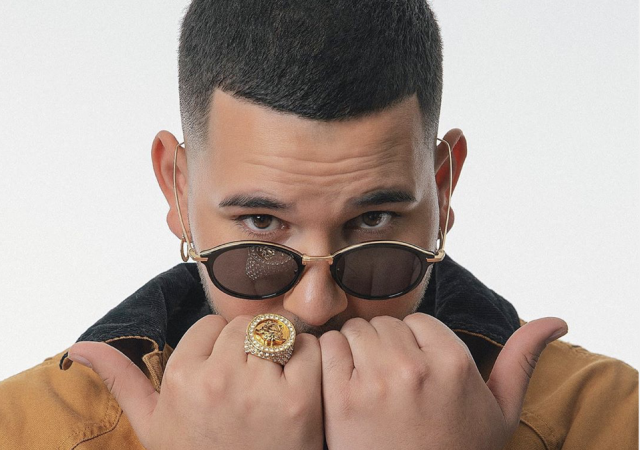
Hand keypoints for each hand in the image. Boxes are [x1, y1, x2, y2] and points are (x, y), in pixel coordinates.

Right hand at [67, 315, 323, 449]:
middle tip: (254, 377)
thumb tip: (76, 346)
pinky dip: (311, 359)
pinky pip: (311, 348)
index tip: (225, 371)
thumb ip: (120, 379)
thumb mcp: (152, 425)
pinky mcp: (300, 400)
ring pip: (279, 329)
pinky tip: (300, 387)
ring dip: (284, 347)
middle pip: (245, 324)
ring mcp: (259, 389)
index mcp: (180, 378)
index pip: (210, 325)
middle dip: (251, 344)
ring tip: (276, 381)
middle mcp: (217, 378)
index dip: (220, 347)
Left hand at [319, 313, 566, 449]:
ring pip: (355, 330)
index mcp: (455, 362)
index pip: (419, 321)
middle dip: (385, 346)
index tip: (415, 371)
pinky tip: (344, 387)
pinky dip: (331, 359)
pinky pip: (328, 347)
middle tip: (390, 382)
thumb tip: (558, 320)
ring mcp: (376, 381)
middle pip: (385, 324)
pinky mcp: (341, 398)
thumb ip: (522, 359)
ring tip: (368, 385)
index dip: (414, 344)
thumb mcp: (501, 411)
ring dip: (356, 351)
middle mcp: (415, 366)